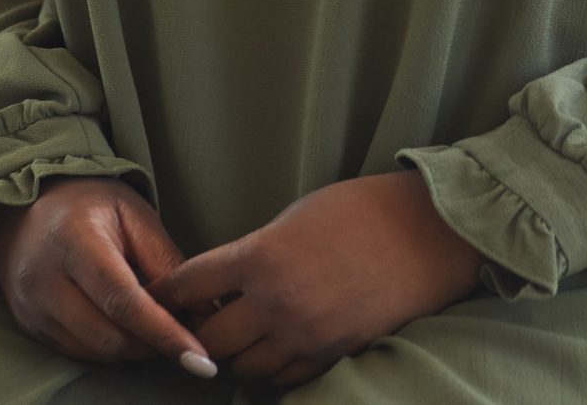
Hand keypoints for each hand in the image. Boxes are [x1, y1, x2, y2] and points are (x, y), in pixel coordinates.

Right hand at [0, 178, 216, 378]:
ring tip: (156, 330)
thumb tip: (207, 309)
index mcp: (74, 240)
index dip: (164, 332)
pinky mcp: (27, 324)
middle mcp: (44, 278)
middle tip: (184, 337)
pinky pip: (75, 352)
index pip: (123, 301)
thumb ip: (166, 261)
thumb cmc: (88, 202)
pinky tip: (126, 331)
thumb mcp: (134, 214)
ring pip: (92, 351)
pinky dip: (107, 348)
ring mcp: (30, 306)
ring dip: (132, 349)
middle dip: (153, 345)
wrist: (24, 202)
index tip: (199, 357)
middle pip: (108, 335)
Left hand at [151, 171, 484, 390]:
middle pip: (210, 340)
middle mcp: (277, 301)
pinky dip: (274, 367)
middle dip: (199, 332)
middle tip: (200, 323)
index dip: (167, 293)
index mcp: (261, 255)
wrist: (429, 232)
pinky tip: (277, 348)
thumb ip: (257, 250)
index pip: (190, 285)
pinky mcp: (334, 352)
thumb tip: (228, 278)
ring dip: (237, 354)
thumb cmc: (365, 209)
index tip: (157, 297)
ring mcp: (306, 333)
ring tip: (242, 336)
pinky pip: (285, 377)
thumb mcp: (297, 215)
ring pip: (246, 366)